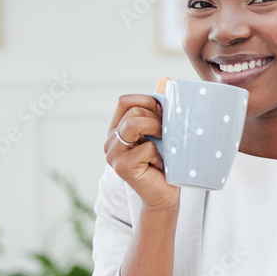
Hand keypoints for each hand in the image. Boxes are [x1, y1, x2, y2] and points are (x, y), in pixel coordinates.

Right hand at [104, 76, 179, 212]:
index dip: (147, 101)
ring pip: (134, 123)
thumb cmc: (164, 164)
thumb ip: (159, 108)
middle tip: (166, 135)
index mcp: (117, 129)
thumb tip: (164, 79)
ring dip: (156, 131)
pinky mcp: (122, 167)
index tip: (163, 114)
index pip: (125, 101)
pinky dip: (159, 155)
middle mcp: (111, 141)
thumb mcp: (162, 131)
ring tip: (163, 145)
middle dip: (156, 119)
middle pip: (133, 111)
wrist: (164, 196)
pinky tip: (159, 166)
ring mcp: (113, 154)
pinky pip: (146, 148)